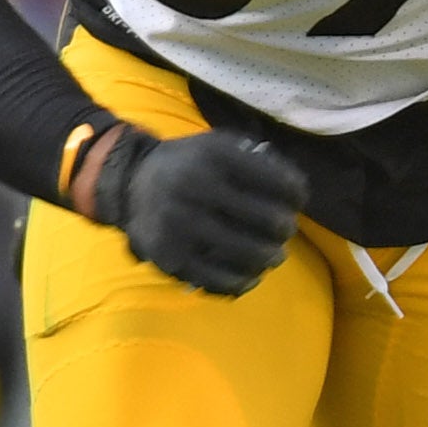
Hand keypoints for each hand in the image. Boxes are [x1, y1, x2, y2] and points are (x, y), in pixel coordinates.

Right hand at [94, 128, 306, 294]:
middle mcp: (196, 188)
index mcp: (216, 157)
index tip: (296, 200)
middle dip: (285, 228)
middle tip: (284, 230)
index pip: (281, 183)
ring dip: (270, 257)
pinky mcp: (169, 255)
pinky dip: (243, 281)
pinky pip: (219, 279)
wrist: (130, 183)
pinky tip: (251, 276)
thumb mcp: (219, 145)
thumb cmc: (190, 164)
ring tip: (273, 256)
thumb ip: (258, 161)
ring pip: (250, 253)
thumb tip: (297, 193)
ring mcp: (181, 224)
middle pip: (270, 221)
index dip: (297, 195)